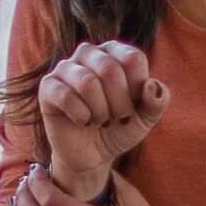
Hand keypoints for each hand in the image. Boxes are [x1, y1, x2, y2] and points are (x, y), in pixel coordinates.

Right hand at [29, 38, 165, 205]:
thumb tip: (152, 86)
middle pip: (110, 69)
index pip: (133, 59)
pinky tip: (82, 121)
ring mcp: (66, 67)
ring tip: (100, 120)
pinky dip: (81, 116)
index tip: (133, 105)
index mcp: (115, 52)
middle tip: (117, 118)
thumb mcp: (146, 118)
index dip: (137, 90)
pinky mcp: (48, 86)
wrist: (93, 154)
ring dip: (100, 111)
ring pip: (87, 82)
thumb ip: (157, 101)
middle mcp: (89, 53)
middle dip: (119, 103)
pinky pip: (66, 96)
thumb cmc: (120, 128)